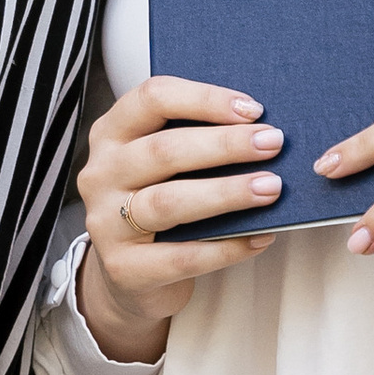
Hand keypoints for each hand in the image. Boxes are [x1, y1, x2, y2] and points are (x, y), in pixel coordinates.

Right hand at [75, 77, 283, 358]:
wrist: (129, 275)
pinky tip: (260, 237)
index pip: (152, 99)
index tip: (253, 109)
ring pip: (169, 201)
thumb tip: (262, 133)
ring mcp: (106, 223)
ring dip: (227, 192)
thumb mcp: (163, 164)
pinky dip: (227, 247)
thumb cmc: (157, 202)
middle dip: (225, 144)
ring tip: (270, 188)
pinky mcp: (124, 268)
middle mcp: (101, 174)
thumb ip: (196, 141)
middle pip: (164, 150)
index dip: (205, 99)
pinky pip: (182, 256)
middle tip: (272, 144)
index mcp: (112, 134)